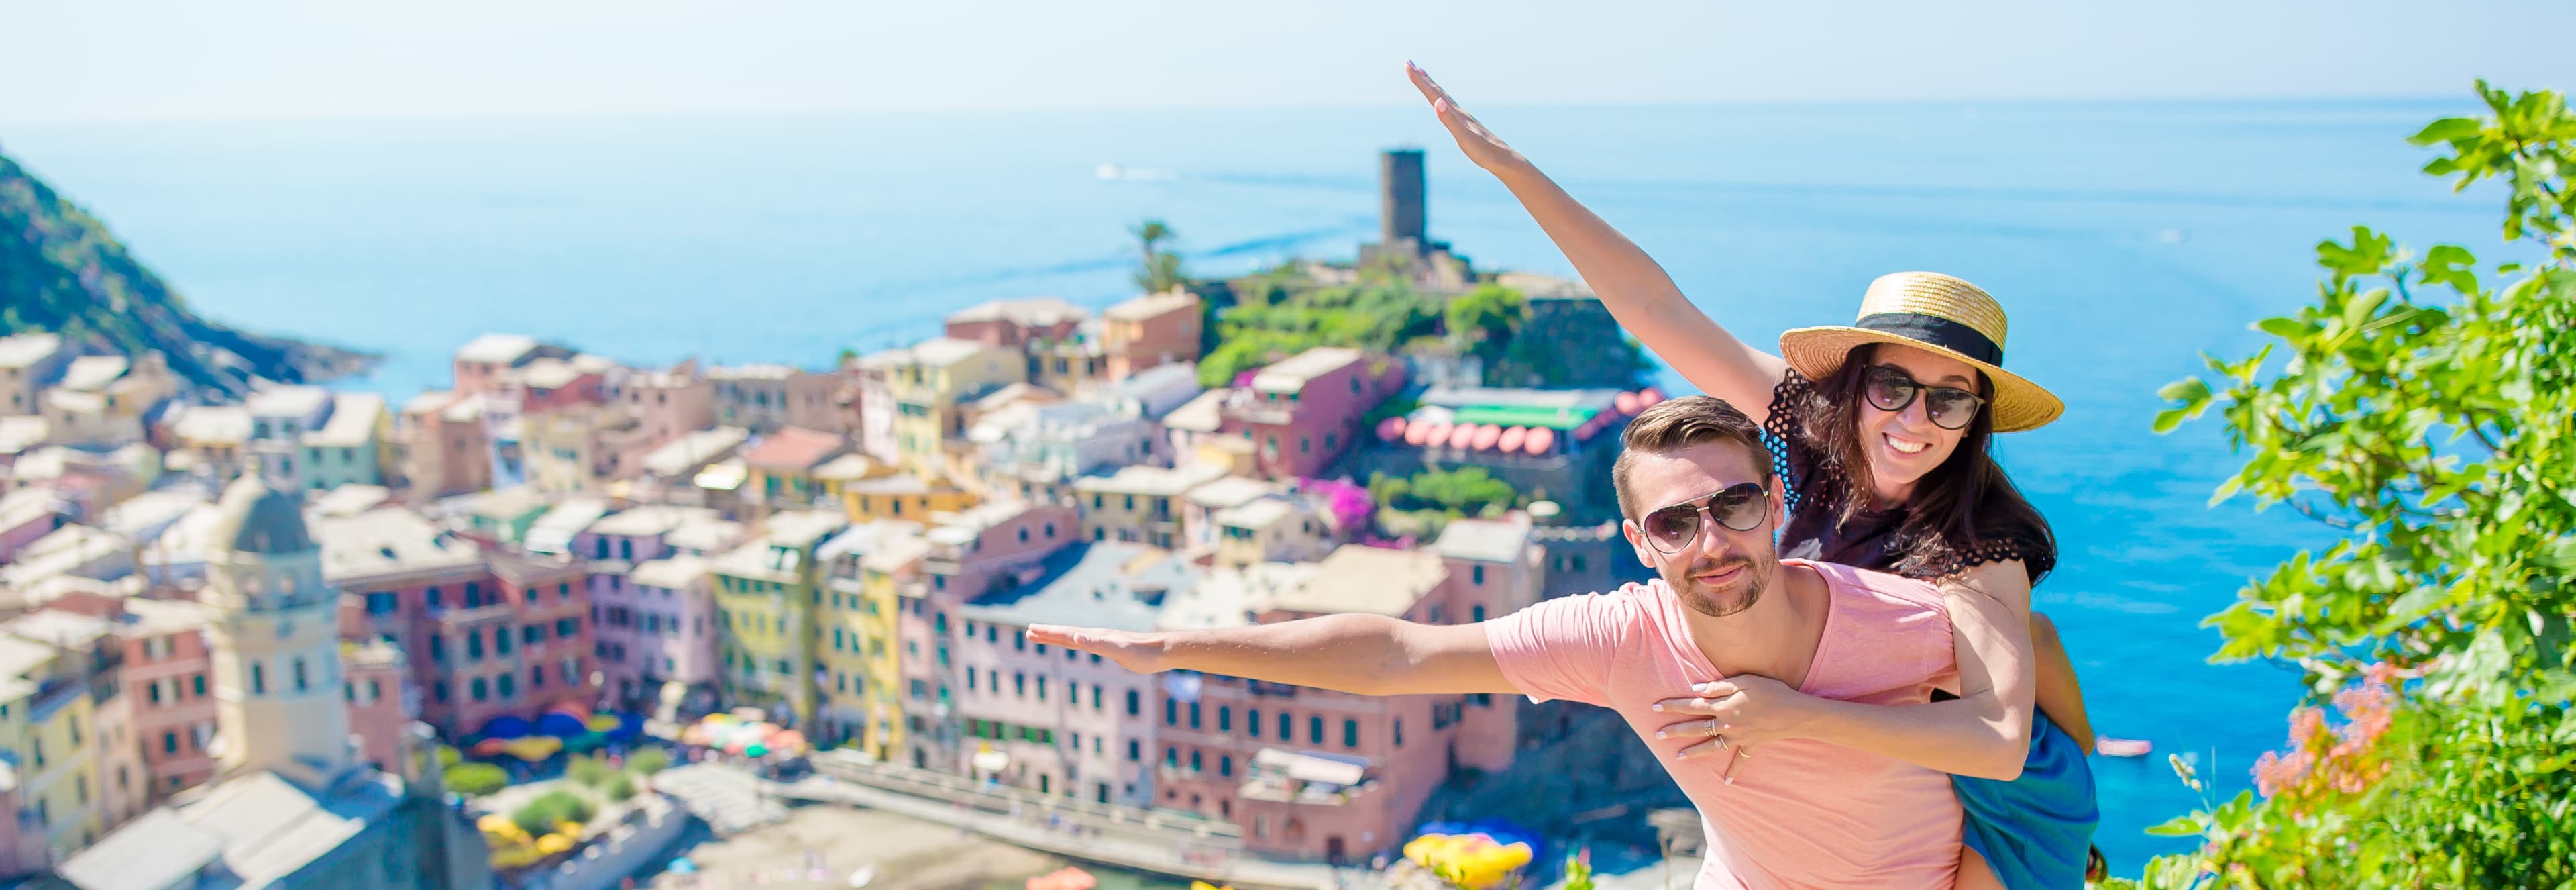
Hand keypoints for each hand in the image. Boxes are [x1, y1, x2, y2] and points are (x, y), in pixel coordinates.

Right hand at [1025, 624, 1168, 673]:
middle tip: (1029, 631)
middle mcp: (1097, 635)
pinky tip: (1076, 642)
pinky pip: (1087, 643)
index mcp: (1095, 636)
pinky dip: (1075, 642)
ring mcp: (1104, 641)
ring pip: (1075, 637)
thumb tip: (1075, 636)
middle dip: (1048, 633)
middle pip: (1067, 633)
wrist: (1163, 651)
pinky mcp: (1112, 648)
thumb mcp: (1118, 650)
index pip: (1066, 633)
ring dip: (1059, 637)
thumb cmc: (1142, 653)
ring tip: (1045, 636)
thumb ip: (1096, 643)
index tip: (1030, 631)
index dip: (1048, 633)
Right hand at [1406, 61, 1527, 173]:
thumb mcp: (1464, 137)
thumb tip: (1438, 102)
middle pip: (1436, 90)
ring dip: (1431, 85)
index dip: (1419, 79)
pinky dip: (1440, 99)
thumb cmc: (1483, 150)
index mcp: (1455, 113)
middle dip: (1421, 77)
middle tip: (1409, 63)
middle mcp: (1458, 111)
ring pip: (1442, 96)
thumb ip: (1450, 119)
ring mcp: (1462, 117)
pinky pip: (1448, 106)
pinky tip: (1441, 101)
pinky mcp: (1465, 125)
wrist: (1502, 159)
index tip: (1408, 64)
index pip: (1433, 93)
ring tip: (1422, 75)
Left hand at [1650, 674, 1813, 760]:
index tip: (1656, 707)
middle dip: (1675, 731)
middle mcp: (1727, 724)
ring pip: (1711, 746)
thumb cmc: (1770, 691)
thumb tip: (1696, 689)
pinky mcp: (1752, 745)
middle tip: (1657, 735)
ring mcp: (1739, 737)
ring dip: (1694, 752)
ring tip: (1678, 757)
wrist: (1794, 713)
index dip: (1673, 706)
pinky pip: (1741, 760)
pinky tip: (1727, 782)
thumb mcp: (1744, 681)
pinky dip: (1734, 771)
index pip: (1692, 705)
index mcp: (1723, 706)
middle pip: (1696, 727)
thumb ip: (1719, 686)